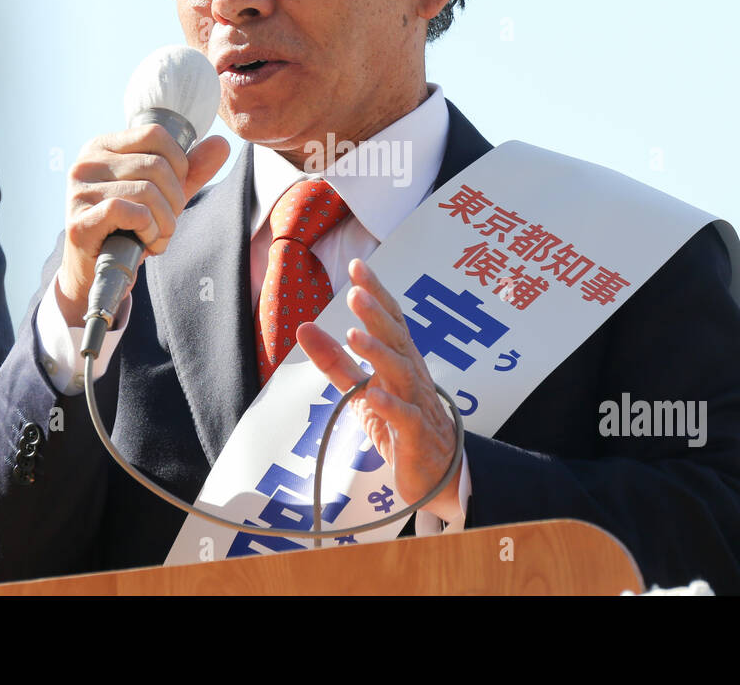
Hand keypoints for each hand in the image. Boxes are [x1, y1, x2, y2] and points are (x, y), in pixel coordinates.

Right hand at [56, 125, 229, 325]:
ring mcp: (79, 192)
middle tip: (168, 223)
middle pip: (155, 165)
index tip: (175, 191)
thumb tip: (221, 144)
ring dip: (165, 222)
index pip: (155, 134)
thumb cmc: (129, 227)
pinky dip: (149, 231)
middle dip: (175, 200)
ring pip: (147, 191)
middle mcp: (86, 164)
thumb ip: (191, 170)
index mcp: (103, 147)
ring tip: (158, 237)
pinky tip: (145, 244)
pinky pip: (132, 213)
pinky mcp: (79, 222)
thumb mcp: (164, 194)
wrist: (96, 273)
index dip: (179, 164)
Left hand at [296, 257, 461, 521]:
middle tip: (355, 292)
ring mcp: (417, 405)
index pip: (391, 320)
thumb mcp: (361, 390)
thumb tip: (303, 326)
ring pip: (401, 373)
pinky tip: (375, 393)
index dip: (376, 293)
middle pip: (397, 340)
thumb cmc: (400, 426)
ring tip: (354, 336)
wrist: (437, 475)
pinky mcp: (416, 436)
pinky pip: (406, 418)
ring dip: (379, 353)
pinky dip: (391, 405)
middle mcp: (412, 376)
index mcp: (401, 361)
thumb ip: (334, 360)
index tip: (358, 265)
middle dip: (376, 315)